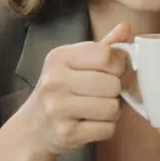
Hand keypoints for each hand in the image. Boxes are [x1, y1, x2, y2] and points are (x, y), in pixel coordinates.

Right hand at [8, 22, 132, 157]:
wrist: (33, 127)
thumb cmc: (60, 90)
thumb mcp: (75, 63)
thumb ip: (102, 46)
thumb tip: (127, 27)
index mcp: (59, 57)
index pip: (106, 55)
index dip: (118, 65)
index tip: (111, 72)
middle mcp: (55, 80)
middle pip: (112, 84)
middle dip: (115, 91)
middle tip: (102, 94)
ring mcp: (58, 108)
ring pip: (112, 108)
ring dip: (112, 111)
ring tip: (97, 109)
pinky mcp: (66, 133)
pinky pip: (107, 129)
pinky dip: (106, 128)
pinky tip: (91, 124)